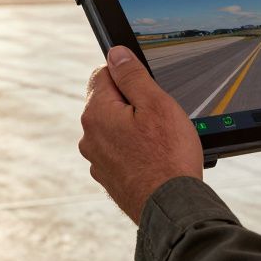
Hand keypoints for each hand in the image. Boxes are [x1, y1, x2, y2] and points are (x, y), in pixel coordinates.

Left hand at [79, 46, 203, 222]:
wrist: (172, 207)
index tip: (147, 88)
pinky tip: (153, 159)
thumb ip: (132, 75)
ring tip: (159, 142)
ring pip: (115, 128)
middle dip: (132, 103)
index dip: (128, 75)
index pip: (103, 73)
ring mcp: (97, 159)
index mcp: (97, 113)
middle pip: (109, 101)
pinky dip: (133, 151)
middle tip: (159, 117)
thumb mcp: (156, 104)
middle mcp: (89, 136)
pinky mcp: (108, 177)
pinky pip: (119, 152)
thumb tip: (115, 53)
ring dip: (133, 128)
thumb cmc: (168, 156)